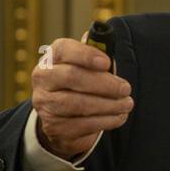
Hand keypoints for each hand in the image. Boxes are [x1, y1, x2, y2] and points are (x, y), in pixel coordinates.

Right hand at [31, 35, 133, 158]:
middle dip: (104, 83)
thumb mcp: (88, 67)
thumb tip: (104, 43)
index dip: (86, 55)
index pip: (64, 50)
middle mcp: (42, 79)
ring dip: (108, 104)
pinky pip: (83, 124)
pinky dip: (106, 121)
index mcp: (52, 58)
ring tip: (127, 104)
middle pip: (72, 77)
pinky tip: (119, 117)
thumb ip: (97, 55)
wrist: (64, 119)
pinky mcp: (54, 127)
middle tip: (126, 88)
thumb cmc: (81, 85)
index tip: (107, 63)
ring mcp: (45, 104)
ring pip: (78, 103)